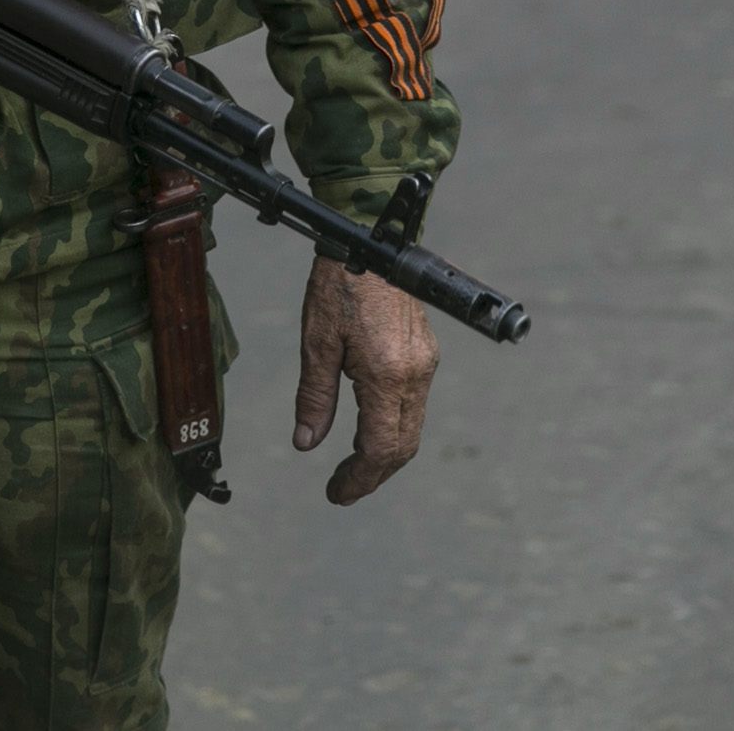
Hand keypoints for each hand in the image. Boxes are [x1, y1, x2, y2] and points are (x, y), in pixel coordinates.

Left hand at [293, 254, 439, 504]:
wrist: (372, 239)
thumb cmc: (340, 285)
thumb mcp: (317, 342)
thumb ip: (315, 397)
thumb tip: (306, 443)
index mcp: (389, 376)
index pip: (380, 449)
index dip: (359, 479)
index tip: (335, 493)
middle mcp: (416, 375)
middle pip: (403, 446)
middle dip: (373, 475)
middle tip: (341, 489)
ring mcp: (426, 363)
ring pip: (412, 429)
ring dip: (384, 454)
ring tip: (352, 467)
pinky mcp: (426, 353)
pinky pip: (414, 405)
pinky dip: (393, 428)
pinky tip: (367, 429)